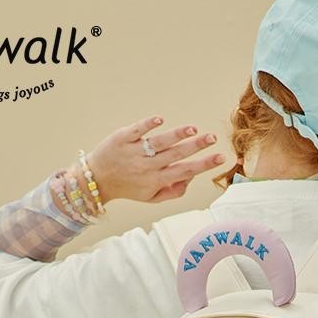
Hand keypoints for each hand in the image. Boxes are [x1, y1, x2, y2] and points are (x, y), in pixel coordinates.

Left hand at [80, 115, 225, 204]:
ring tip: (193, 129)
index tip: (220, 158)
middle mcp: (148, 167)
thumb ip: (173, 191)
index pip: (185, 172)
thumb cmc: (129, 188)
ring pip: (159, 142)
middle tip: (212, 138)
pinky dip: (148, 125)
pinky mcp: (122, 138)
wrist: (97, 180)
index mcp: (157, 181)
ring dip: (177, 135)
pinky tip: (160, 119)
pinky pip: (137, 130)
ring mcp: (135, 151)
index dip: (204, 165)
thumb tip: (191, 179)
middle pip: (176, 155)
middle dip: (196, 147)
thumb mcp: (151, 198)